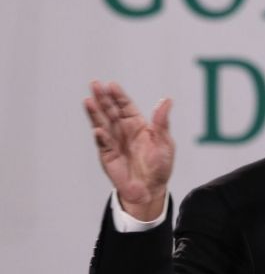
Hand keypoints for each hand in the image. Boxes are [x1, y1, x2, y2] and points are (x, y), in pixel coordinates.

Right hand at [84, 81, 173, 220]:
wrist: (151, 189)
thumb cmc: (159, 166)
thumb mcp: (165, 143)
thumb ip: (162, 122)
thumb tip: (167, 100)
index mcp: (138, 125)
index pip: (126, 106)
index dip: (119, 96)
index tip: (112, 85)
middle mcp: (123, 130)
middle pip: (111, 111)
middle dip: (103, 98)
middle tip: (95, 84)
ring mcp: (113, 142)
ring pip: (102, 123)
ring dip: (95, 113)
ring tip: (88, 101)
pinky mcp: (107, 155)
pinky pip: (103, 144)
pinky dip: (101, 137)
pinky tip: (98, 130)